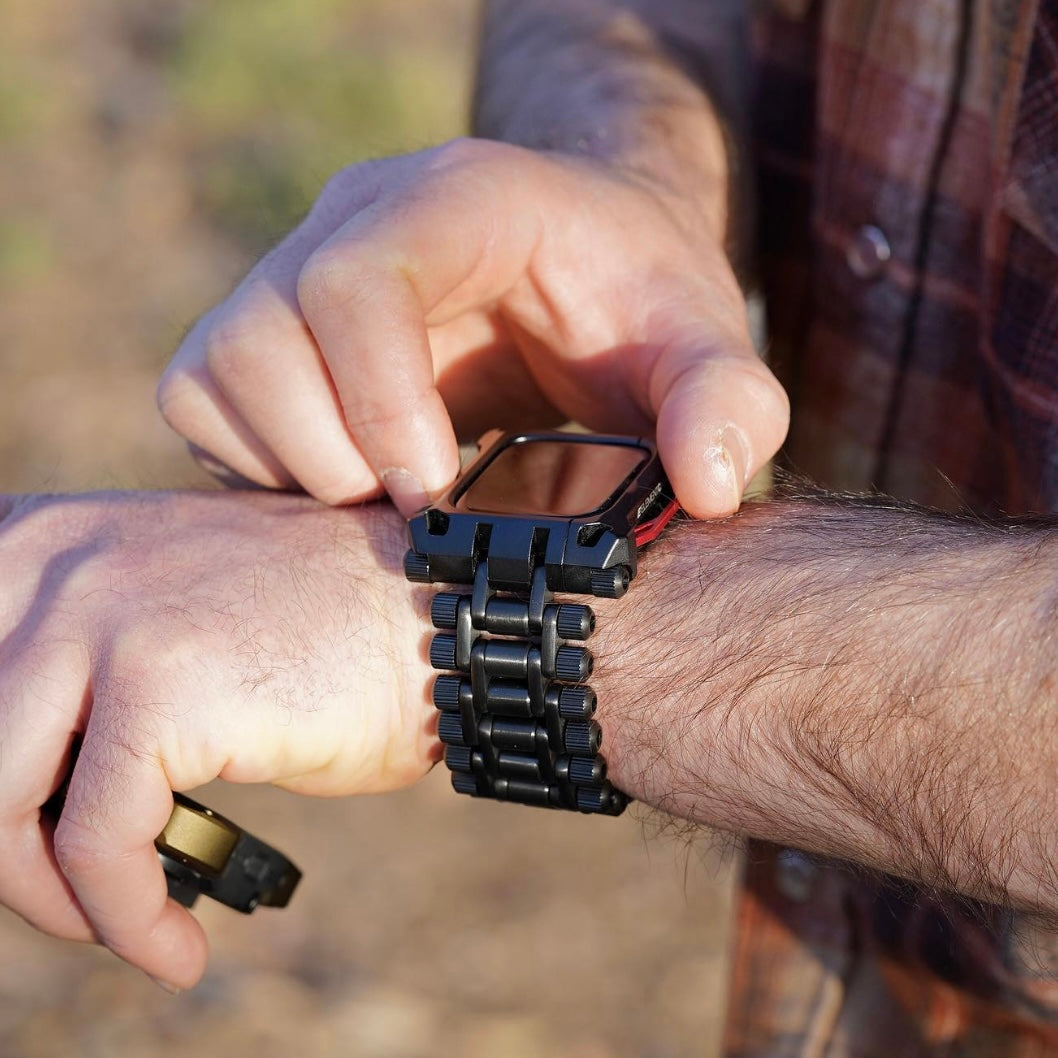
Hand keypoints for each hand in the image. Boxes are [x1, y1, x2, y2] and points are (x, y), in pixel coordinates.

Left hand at [0, 490, 432, 988]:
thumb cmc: (323, 631)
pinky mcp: (163, 685)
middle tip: (73, 894)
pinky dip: (128, 919)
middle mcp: (61, 560)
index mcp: (50, 537)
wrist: (437, 616)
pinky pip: (99, 845)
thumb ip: (81, 667)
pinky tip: (176, 949)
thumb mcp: (171, 615)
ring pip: (2, 801)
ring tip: (129, 925)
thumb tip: (26, 793)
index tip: (27, 833)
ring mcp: (107, 615)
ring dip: (55, 896)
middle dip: (12, 844)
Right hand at [157, 138, 788, 517]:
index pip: (352, 279)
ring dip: (290, 468)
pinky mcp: (266, 330)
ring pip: (214, 373)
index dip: (376, 399)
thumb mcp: (705, 346)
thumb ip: (730, 404)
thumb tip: (710, 485)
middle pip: (259, 336)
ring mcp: (295, 273)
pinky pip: (202, 402)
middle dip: (330, 456)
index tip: (433, 491)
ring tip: (384, 501)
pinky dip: (257, 465)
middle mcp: (352, 221)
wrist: (583, 278)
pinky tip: (345, 486)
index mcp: (456, 201)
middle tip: (416, 509)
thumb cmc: (638, 308)